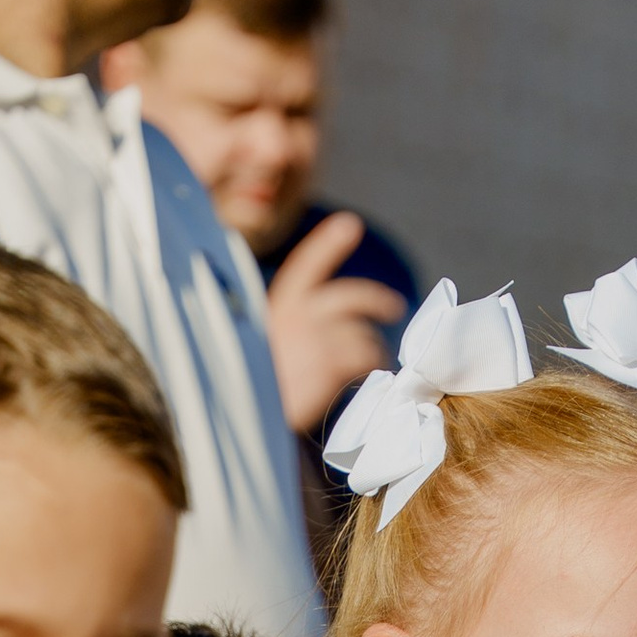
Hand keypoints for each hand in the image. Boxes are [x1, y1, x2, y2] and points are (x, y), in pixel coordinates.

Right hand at [264, 208, 407, 431]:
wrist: (243, 413)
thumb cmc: (250, 385)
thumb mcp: (261, 345)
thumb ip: (291, 329)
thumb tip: (325, 329)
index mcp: (279, 306)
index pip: (307, 265)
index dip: (329, 244)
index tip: (349, 224)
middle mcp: (299, 314)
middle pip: (350, 297)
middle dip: (377, 300)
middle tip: (394, 308)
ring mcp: (316, 336)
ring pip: (362, 334)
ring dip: (372, 348)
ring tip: (370, 362)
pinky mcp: (330, 361)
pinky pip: (365, 356)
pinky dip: (371, 364)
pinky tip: (367, 373)